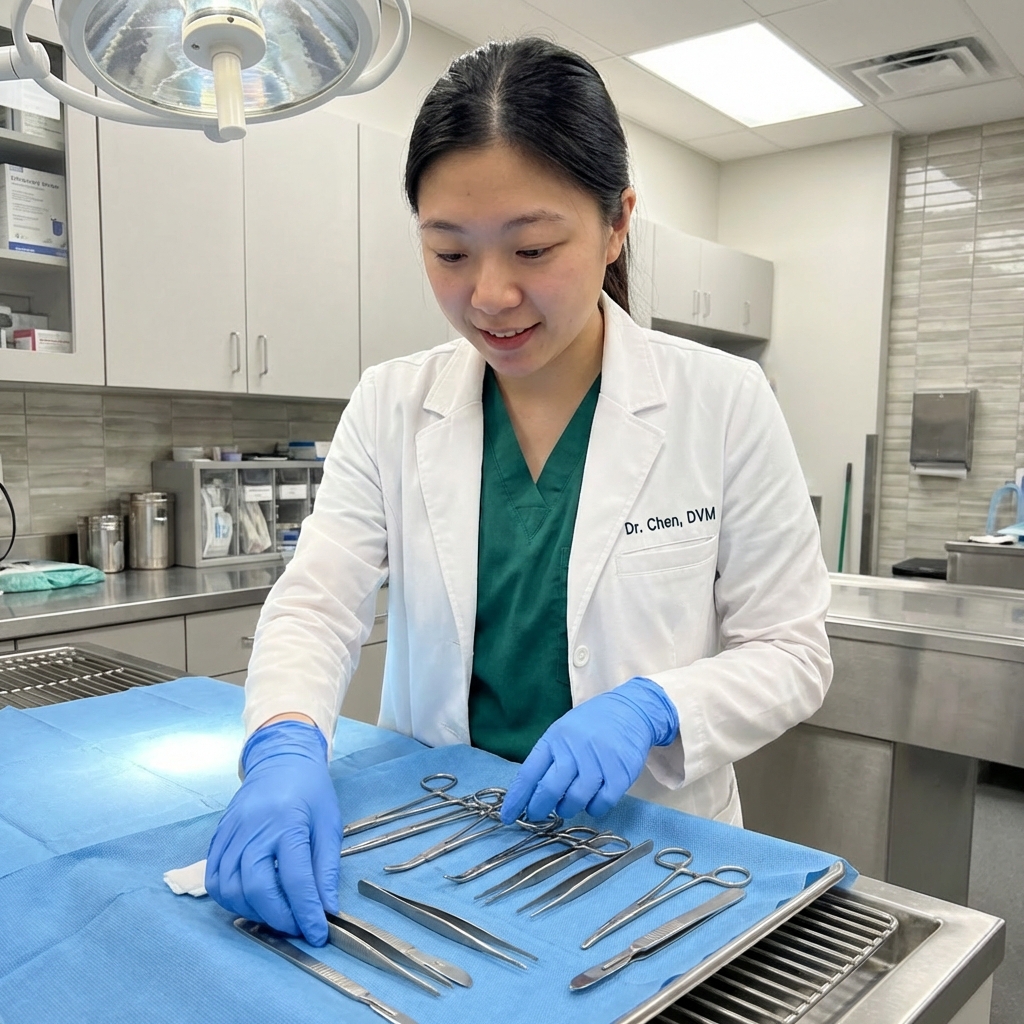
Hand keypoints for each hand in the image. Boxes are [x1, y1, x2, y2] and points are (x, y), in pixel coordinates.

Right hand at [205, 720, 341, 945]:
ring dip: (253, 911)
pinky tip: (252, 901)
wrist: (281, 760)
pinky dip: (230, 898)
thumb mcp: (330, 824)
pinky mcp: (218, 836)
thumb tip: (327, 910)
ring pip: (230, 888)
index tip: (318, 934)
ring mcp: (231, 832)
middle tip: (298, 927)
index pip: (295, 879)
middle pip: (256, 887)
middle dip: (278, 917)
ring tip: (277, 915)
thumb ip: (326, 868)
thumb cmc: (311, 791)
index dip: (306, 912)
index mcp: (287, 822)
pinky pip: (214, 878)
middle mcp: (254, 829)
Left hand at [499, 677, 678, 822]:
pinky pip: (601, 804)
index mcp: (555, 738)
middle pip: (550, 790)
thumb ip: (549, 758)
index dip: (516, 798)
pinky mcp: (620, 774)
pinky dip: (593, 808)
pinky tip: (592, 800)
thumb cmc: (591, 725)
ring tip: (567, 804)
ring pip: (575, 800)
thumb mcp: (564, 732)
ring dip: (567, 809)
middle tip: (537, 814)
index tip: (507, 816)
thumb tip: (531, 793)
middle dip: (539, 808)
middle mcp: (575, 749)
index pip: (529, 773)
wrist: (631, 711)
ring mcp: (599, 762)